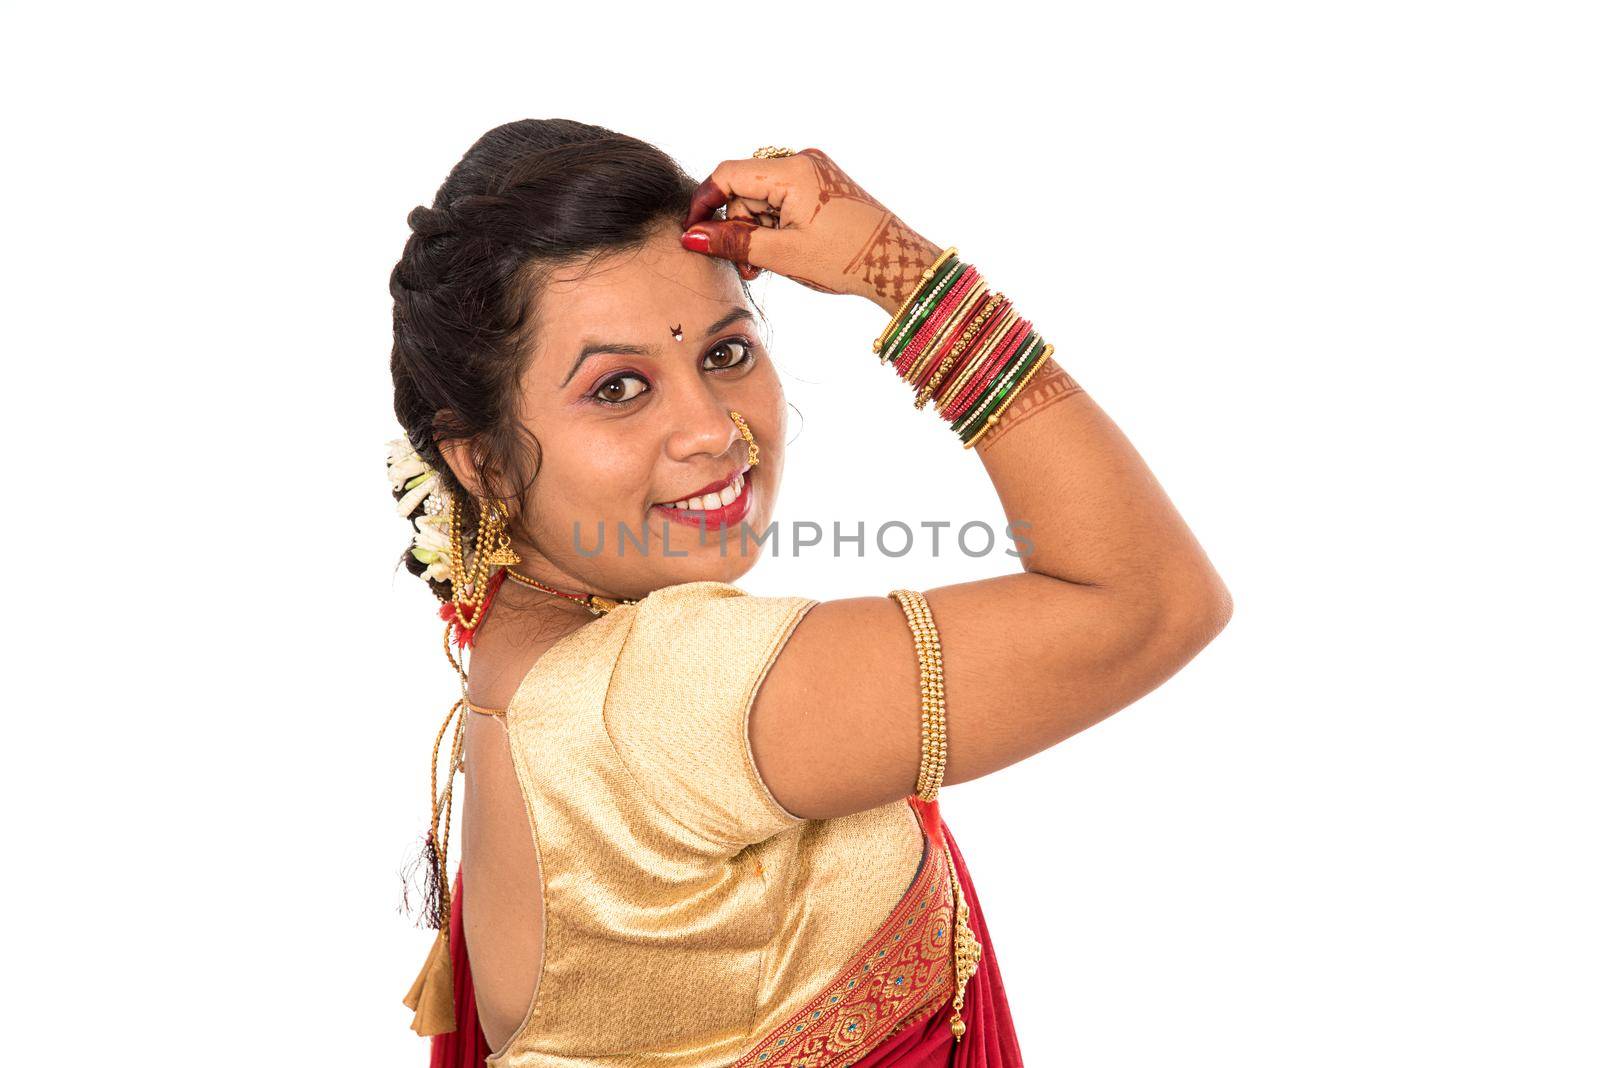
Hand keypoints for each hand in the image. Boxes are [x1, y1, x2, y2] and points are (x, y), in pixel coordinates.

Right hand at [680, 148, 940, 313]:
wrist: (897, 263)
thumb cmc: (846, 258)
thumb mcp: (782, 255)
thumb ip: (733, 242)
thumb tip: (691, 236)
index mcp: (791, 171)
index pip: (727, 174)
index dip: (704, 204)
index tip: (694, 234)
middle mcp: (801, 161)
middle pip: (744, 188)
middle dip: (737, 226)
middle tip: (746, 265)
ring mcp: (814, 171)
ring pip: (761, 197)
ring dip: (755, 230)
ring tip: (765, 265)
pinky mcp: (822, 184)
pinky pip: (782, 199)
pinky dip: (774, 224)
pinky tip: (781, 250)